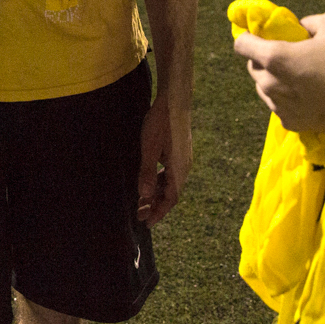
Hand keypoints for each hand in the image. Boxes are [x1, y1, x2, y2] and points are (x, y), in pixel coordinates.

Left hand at [135, 97, 191, 226]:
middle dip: (155, 205)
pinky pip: (170, 173)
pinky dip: (159, 181)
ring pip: (170, 183)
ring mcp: (183, 159)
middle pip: (170, 193)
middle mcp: (184, 167)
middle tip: (140, 214)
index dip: (158, 212)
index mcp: (179, 169)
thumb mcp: (149, 148)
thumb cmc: (160, 123)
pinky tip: (149, 180)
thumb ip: (147, 172)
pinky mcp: (179, 152)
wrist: (174, 100)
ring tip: (142, 200)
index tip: (147, 223)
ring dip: (157, 193)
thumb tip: (144, 196)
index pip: (170, 199)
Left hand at [233, 11, 324, 133]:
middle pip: (253, 67)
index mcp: (275, 57)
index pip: (241, 44)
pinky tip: (305, 95)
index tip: (261, 35)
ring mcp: (278, 106)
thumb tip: (301, 27)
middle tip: (286, 55)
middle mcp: (269, 83)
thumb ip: (309, 21)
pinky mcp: (290, 123)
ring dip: (274, 80)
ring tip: (297, 77)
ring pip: (264, 88)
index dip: (249, 37)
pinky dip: (286, 99)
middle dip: (263, 59)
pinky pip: (278, 106)